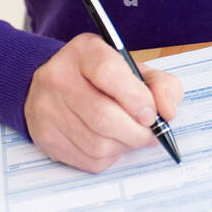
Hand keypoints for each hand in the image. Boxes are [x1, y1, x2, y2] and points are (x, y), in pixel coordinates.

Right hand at [24, 33, 184, 173]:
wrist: (58, 84)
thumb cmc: (105, 78)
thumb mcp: (135, 69)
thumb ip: (161, 85)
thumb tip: (167, 113)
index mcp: (85, 52)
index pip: (108, 73)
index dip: (136, 99)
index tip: (152, 115)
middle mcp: (58, 77)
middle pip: (103, 116)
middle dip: (136, 132)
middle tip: (149, 134)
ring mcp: (47, 108)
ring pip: (97, 143)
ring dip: (124, 147)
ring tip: (132, 138)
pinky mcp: (44, 136)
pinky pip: (87, 160)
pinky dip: (109, 157)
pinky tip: (112, 144)